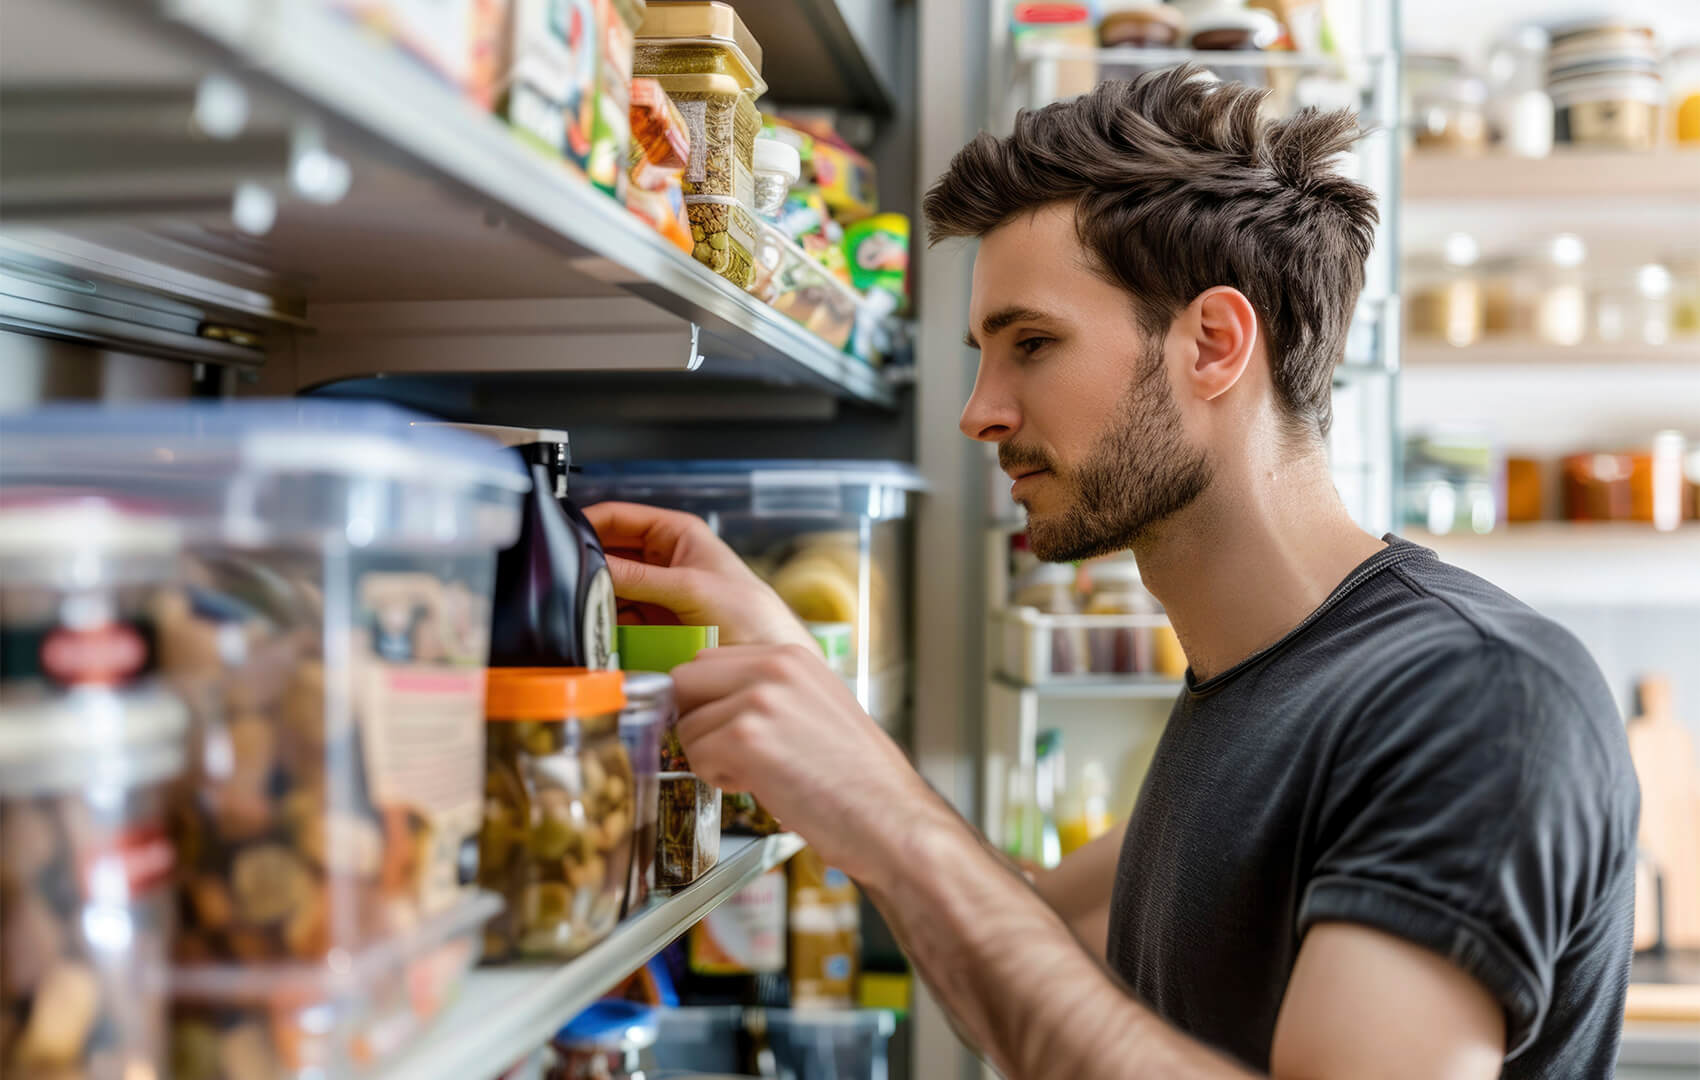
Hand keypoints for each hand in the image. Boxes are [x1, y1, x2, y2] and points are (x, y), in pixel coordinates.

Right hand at [584, 502, 816, 650]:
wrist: (768, 660)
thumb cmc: (752, 615)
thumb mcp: (691, 589)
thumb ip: (640, 578)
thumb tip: (594, 565)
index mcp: (676, 534)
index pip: (619, 518)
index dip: (589, 523)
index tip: (562, 538)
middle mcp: (663, 560)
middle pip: (609, 553)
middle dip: (589, 564)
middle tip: (568, 579)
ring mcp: (655, 593)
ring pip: (609, 587)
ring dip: (594, 596)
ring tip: (581, 606)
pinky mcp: (651, 625)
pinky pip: (616, 618)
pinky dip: (603, 623)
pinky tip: (595, 628)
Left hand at [671, 643, 942, 884]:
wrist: (889, 817)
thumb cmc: (856, 778)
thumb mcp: (814, 707)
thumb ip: (767, 692)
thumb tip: (712, 703)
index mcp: (791, 656)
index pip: (708, 660)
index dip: (705, 700)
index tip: (721, 727)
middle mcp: (774, 667)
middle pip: (686, 681)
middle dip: (695, 721)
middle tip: (731, 753)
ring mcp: (759, 700)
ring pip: (686, 725)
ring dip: (709, 757)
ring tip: (759, 773)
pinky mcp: (746, 738)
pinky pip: (695, 757)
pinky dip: (718, 780)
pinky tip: (761, 786)